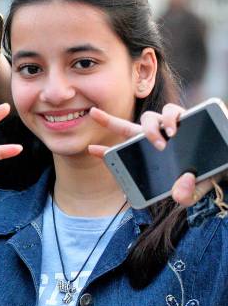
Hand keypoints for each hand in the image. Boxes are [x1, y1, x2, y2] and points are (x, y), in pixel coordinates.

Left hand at [88, 104, 212, 206]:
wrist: (225, 164)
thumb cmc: (204, 175)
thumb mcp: (193, 191)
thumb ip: (185, 195)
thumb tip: (179, 192)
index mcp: (150, 153)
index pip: (122, 151)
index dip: (106, 150)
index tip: (91, 149)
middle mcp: (155, 137)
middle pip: (128, 127)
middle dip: (119, 126)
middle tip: (152, 145)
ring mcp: (168, 126)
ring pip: (150, 117)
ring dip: (154, 127)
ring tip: (167, 136)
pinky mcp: (186, 117)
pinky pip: (173, 110)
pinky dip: (173, 117)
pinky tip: (177, 128)